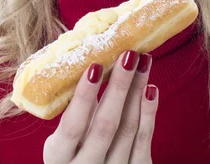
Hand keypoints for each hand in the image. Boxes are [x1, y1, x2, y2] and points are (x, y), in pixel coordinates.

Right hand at [43, 50, 157, 163]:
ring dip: (137, 91)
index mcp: (59, 158)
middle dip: (119, 87)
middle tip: (128, 55)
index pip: (72, 127)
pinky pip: (144, 141)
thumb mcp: (62, 142)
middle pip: (106, 126)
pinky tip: (151, 89)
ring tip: (143, 61)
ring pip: (128, 129)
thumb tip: (88, 66)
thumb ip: (73, 113)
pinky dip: (148, 113)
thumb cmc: (71, 156)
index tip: (94, 66)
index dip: (83, 97)